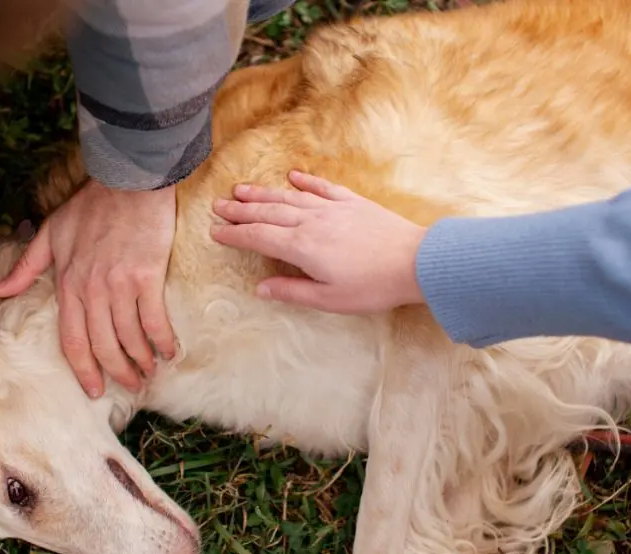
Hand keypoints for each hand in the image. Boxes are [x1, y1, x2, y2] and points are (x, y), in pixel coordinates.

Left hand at [0, 180, 177, 396]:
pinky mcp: (146, 277)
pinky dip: (162, 340)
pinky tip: (170, 352)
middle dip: (117, 372)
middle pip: (103, 346)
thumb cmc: (92, 205)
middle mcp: (91, 291)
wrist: (128, 180)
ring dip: (141, 361)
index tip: (94, 389)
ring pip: (129, 338)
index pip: (73, 340)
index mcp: (68, 284)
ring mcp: (120, 286)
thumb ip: (26, 266)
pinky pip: (153, 320)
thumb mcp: (51, 233)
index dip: (84, 370)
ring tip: (149, 372)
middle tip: (130, 387)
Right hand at [210, 170, 427, 313]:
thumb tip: (261, 288)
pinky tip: (292, 176)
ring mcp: (332, 209)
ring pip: (289, 197)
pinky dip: (304, 182)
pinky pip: (322, 188)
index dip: (234, 235)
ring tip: (241, 189)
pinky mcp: (353, 203)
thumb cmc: (373, 286)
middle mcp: (311, 223)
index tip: (215, 232)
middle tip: (218, 205)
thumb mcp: (329, 300)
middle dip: (240, 210)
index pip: (259, 237)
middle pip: (268, 213)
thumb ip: (292, 291)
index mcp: (302, 248)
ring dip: (263, 193)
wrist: (415, 262)